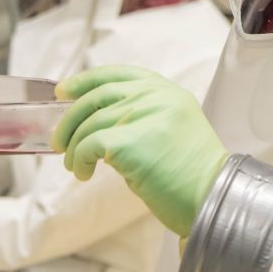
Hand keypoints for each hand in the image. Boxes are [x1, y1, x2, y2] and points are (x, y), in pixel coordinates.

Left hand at [52, 65, 228, 237]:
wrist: (213, 197)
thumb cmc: (190, 173)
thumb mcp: (171, 128)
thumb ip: (141, 115)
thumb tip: (94, 121)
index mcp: (167, 91)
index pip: (118, 74)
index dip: (86, 80)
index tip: (63, 90)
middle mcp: (157, 97)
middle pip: (98, 96)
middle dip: (71, 118)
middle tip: (58, 140)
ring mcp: (146, 116)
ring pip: (90, 124)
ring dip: (73, 147)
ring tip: (74, 166)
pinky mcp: (132, 141)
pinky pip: (90, 145)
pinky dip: (79, 160)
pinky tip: (83, 173)